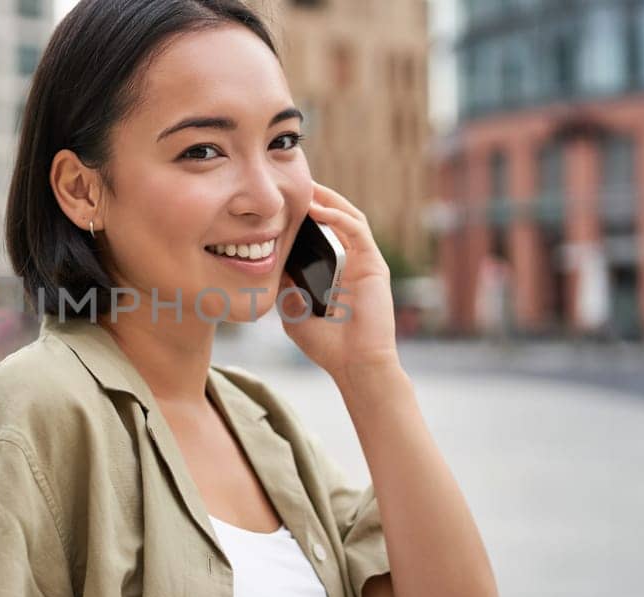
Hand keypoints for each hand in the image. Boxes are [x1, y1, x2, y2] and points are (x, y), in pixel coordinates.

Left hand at [279, 182, 400, 375]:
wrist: (356, 366)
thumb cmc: (329, 347)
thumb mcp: (295, 312)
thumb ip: (286, 289)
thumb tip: (269, 266)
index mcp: (339, 273)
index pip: (324, 234)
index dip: (307, 216)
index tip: (285, 204)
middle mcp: (355, 264)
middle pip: (338, 219)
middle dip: (319, 199)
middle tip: (296, 184)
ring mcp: (367, 263)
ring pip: (350, 218)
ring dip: (329, 200)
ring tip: (307, 188)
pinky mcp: (374, 266)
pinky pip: (358, 231)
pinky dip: (339, 217)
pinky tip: (319, 210)